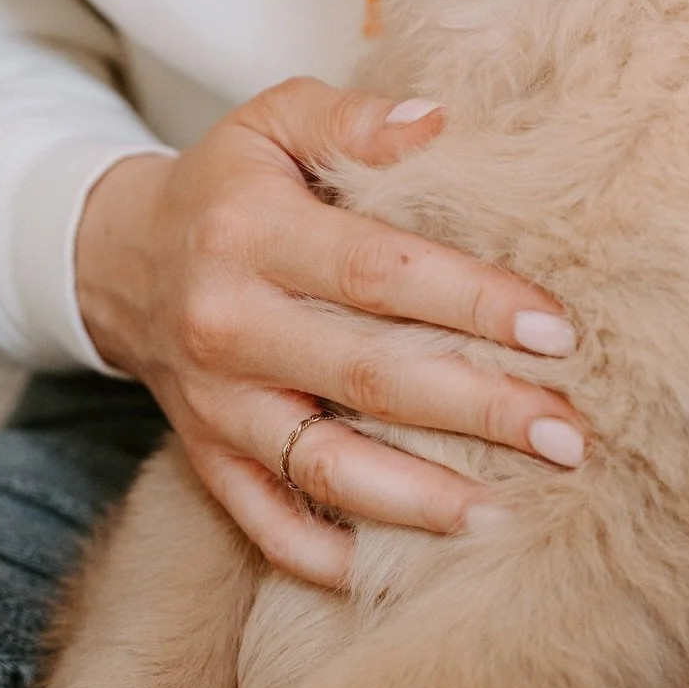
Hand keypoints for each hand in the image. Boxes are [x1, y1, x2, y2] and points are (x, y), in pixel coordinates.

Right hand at [74, 77, 583, 587]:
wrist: (121, 256)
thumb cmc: (228, 183)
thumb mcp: (276, 119)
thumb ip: (356, 120)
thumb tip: (444, 124)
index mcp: (253, 233)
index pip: (380, 273)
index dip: (473, 302)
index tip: (557, 329)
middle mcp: (230, 324)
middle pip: (371, 377)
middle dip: (478, 410)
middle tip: (567, 433)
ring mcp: (216, 404)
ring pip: (326, 468)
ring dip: (421, 500)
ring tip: (508, 513)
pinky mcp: (206, 458)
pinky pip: (267, 522)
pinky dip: (327, 556)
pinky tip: (404, 568)